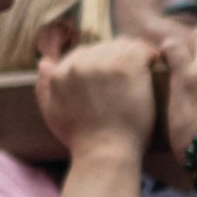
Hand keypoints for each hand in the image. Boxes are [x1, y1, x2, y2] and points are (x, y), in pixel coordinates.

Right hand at [33, 35, 159, 164]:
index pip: (81, 54)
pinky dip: (149, 55)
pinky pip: (141, 49)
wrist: (104, 152)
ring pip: (122, 45)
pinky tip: (153, 64)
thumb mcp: (51, 112)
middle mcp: (78, 63)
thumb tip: (43, 62)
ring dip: (133, 54)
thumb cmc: (81, 138)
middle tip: (130, 73)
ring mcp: (103, 63)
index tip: (112, 75)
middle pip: (102, 47)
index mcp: (60, 72)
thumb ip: (44, 86)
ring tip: (143, 67)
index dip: (98, 63)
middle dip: (115, 57)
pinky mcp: (127, 66)